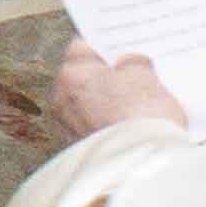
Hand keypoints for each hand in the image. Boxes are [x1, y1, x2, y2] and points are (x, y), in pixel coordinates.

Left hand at [45, 41, 191, 145]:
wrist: (142, 167)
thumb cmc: (140, 117)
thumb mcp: (143, 76)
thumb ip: (133, 63)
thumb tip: (130, 62)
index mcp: (71, 74)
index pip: (83, 46)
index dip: (104, 41)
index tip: (120, 38)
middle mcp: (62, 101)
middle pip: (86, 77)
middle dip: (109, 73)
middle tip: (137, 68)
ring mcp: (70, 129)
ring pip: (92, 104)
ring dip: (111, 100)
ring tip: (142, 98)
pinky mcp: (84, 151)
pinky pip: (98, 127)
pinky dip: (113, 123)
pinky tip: (135, 122)